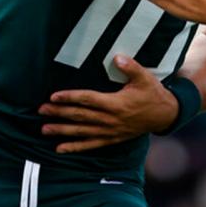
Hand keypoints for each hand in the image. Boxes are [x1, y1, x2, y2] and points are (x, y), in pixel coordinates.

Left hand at [39, 55, 177, 152]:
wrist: (164, 115)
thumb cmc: (153, 93)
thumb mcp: (145, 77)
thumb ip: (131, 67)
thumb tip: (117, 57)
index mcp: (116, 103)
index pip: (88, 99)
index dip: (70, 97)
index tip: (54, 96)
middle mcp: (110, 119)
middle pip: (80, 116)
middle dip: (59, 113)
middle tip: (41, 111)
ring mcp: (110, 131)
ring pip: (82, 132)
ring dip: (62, 131)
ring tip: (44, 129)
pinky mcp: (112, 139)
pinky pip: (91, 145)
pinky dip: (75, 147)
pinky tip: (60, 149)